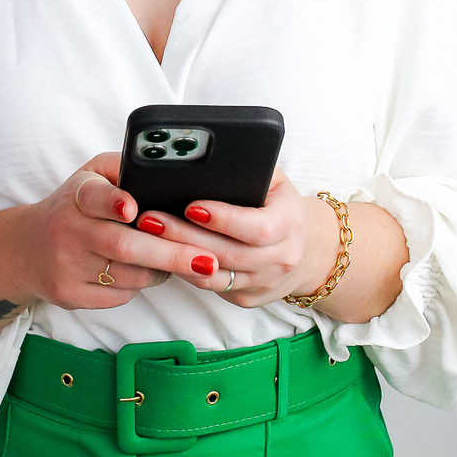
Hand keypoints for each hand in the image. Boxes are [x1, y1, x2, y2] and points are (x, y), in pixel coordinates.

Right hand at [0, 152, 227, 336]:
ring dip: (162, 270)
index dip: (114, 201)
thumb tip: (170, 172)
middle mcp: (67, 229)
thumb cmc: (74, 206)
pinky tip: (144, 272)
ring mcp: (65, 266)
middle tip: (207, 260)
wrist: (24, 250)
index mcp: (77, 194)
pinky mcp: (68, 295)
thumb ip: (125, 169)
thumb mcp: (91, 176)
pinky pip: (120, 295)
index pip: (94, 196)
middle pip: (124, 246)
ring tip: (179, 259)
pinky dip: (140, 285)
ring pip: (130, 275)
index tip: (132, 208)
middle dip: (171, 255)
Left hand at [134, 169, 339, 307]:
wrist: (308, 250)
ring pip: (214, 276)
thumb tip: (209, 157)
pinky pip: (212, 287)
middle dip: (185, 236)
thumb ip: (249, 170)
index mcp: (289, 225)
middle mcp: (280, 259)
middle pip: (227, 253)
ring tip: (148, 235)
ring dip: (178, 256)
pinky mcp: (247, 298)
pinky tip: (163, 253)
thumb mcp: (276, 182)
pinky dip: (186, 271)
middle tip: (151, 218)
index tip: (191, 206)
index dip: (223, 219)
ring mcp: (263, 283)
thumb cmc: (282, 207)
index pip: (257, 228)